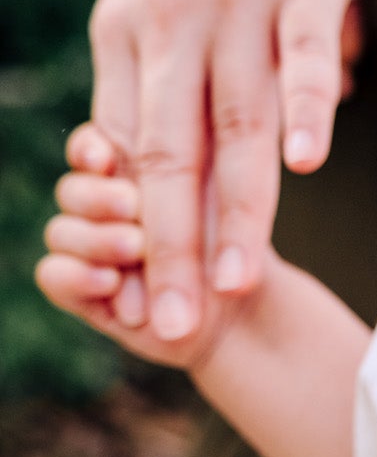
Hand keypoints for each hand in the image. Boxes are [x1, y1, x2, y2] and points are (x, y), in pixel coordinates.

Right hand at [36, 124, 264, 370]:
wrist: (244, 306)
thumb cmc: (239, 242)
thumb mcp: (218, 197)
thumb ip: (179, 168)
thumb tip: (128, 150)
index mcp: (126, 172)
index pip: (88, 151)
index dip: (89, 151)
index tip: (106, 158)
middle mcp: (100, 209)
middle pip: (71, 191)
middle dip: (98, 198)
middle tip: (132, 205)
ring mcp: (89, 250)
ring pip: (60, 232)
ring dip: (95, 239)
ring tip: (136, 247)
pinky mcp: (84, 293)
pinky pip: (52, 276)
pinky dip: (75, 277)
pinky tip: (111, 281)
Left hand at [88, 0, 364, 336]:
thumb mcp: (152, 11)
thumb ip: (140, 95)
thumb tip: (129, 193)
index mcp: (125, 33)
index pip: (129, 157)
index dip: (137, 238)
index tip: (146, 308)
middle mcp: (172, 16)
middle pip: (171, 151)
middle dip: (172, 245)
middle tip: (179, 321)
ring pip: (237, 120)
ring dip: (238, 207)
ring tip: (239, 279)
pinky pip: (303, 55)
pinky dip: (306, 109)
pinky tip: (308, 165)